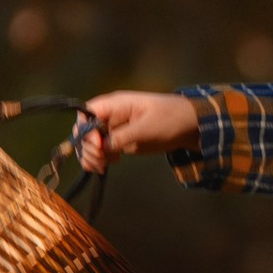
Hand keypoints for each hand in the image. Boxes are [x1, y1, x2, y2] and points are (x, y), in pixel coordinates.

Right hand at [77, 89, 197, 171]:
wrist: (188, 126)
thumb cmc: (169, 119)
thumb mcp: (146, 128)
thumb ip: (123, 136)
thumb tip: (103, 147)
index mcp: (115, 105)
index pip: (86, 114)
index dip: (85, 130)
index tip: (98, 145)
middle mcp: (110, 116)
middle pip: (85, 131)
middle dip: (89, 147)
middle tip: (103, 159)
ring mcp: (113, 130)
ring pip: (90, 144)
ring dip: (91, 156)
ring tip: (105, 165)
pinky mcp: (118, 142)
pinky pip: (100, 152)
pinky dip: (97, 161)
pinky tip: (104, 167)